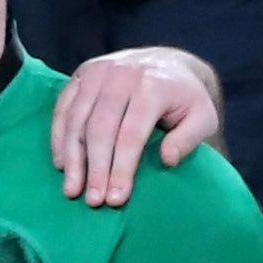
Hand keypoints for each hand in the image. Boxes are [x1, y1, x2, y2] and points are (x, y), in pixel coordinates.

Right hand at [51, 44, 222, 206]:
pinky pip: (63, 107)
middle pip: (99, 128)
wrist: (168, 62)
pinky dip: (59, 136)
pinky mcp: (83, 73)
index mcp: (152, 87)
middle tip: (93, 201)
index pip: (131, 134)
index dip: (121, 168)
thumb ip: (189, 138)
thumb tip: (167, 160)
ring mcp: (98, 72)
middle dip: (95, 168)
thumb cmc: (186, 98)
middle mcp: (121, 76)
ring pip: (77, 119)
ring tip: (72, 189)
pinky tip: (62, 163)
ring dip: (72, 157)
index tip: (117, 199)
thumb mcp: (203, 116)